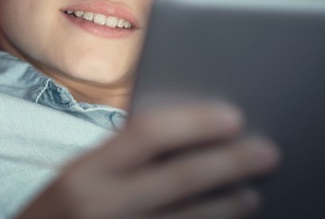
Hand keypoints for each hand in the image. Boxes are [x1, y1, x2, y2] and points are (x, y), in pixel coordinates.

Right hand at [15, 101, 279, 218]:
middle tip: (268, 152)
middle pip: (179, 179)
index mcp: (82, 173)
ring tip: (251, 195)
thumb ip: (118, 159)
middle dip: (229, 164)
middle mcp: (100, 207)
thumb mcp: (75, 180)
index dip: (194, 122)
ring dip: (227, 208)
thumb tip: (186, 136)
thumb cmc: (57, 216)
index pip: (146, 134)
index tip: (233, 115)